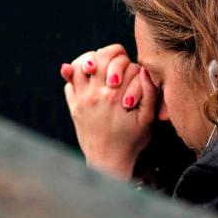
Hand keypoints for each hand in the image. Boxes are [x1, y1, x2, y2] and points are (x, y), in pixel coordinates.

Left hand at [59, 43, 156, 180]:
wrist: (108, 161)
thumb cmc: (131, 141)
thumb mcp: (147, 119)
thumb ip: (149, 92)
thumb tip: (143, 69)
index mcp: (115, 95)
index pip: (122, 61)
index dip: (130, 64)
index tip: (132, 75)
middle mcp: (96, 94)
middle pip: (100, 56)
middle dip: (111, 56)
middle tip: (116, 66)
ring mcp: (81, 99)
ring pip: (80, 64)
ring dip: (91, 61)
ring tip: (99, 67)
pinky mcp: (73, 107)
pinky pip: (68, 82)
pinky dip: (74, 75)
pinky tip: (85, 78)